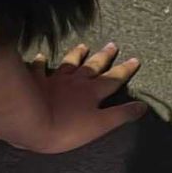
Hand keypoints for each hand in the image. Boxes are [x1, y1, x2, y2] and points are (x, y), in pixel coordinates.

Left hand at [29, 41, 146, 151]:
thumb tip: (143, 106)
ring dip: (77, 55)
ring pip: (69, 64)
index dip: (125, 70)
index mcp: (92, 92)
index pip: (114, 79)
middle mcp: (75, 82)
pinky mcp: (35, 83)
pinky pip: (39, 69)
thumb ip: (122, 115)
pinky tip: (41, 56)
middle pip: (93, 66)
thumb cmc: (66, 127)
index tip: (135, 59)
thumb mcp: (100, 125)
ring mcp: (55, 80)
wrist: (29, 122)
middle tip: (112, 45)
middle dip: (104, 57)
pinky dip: (40, 62)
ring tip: (83, 46)